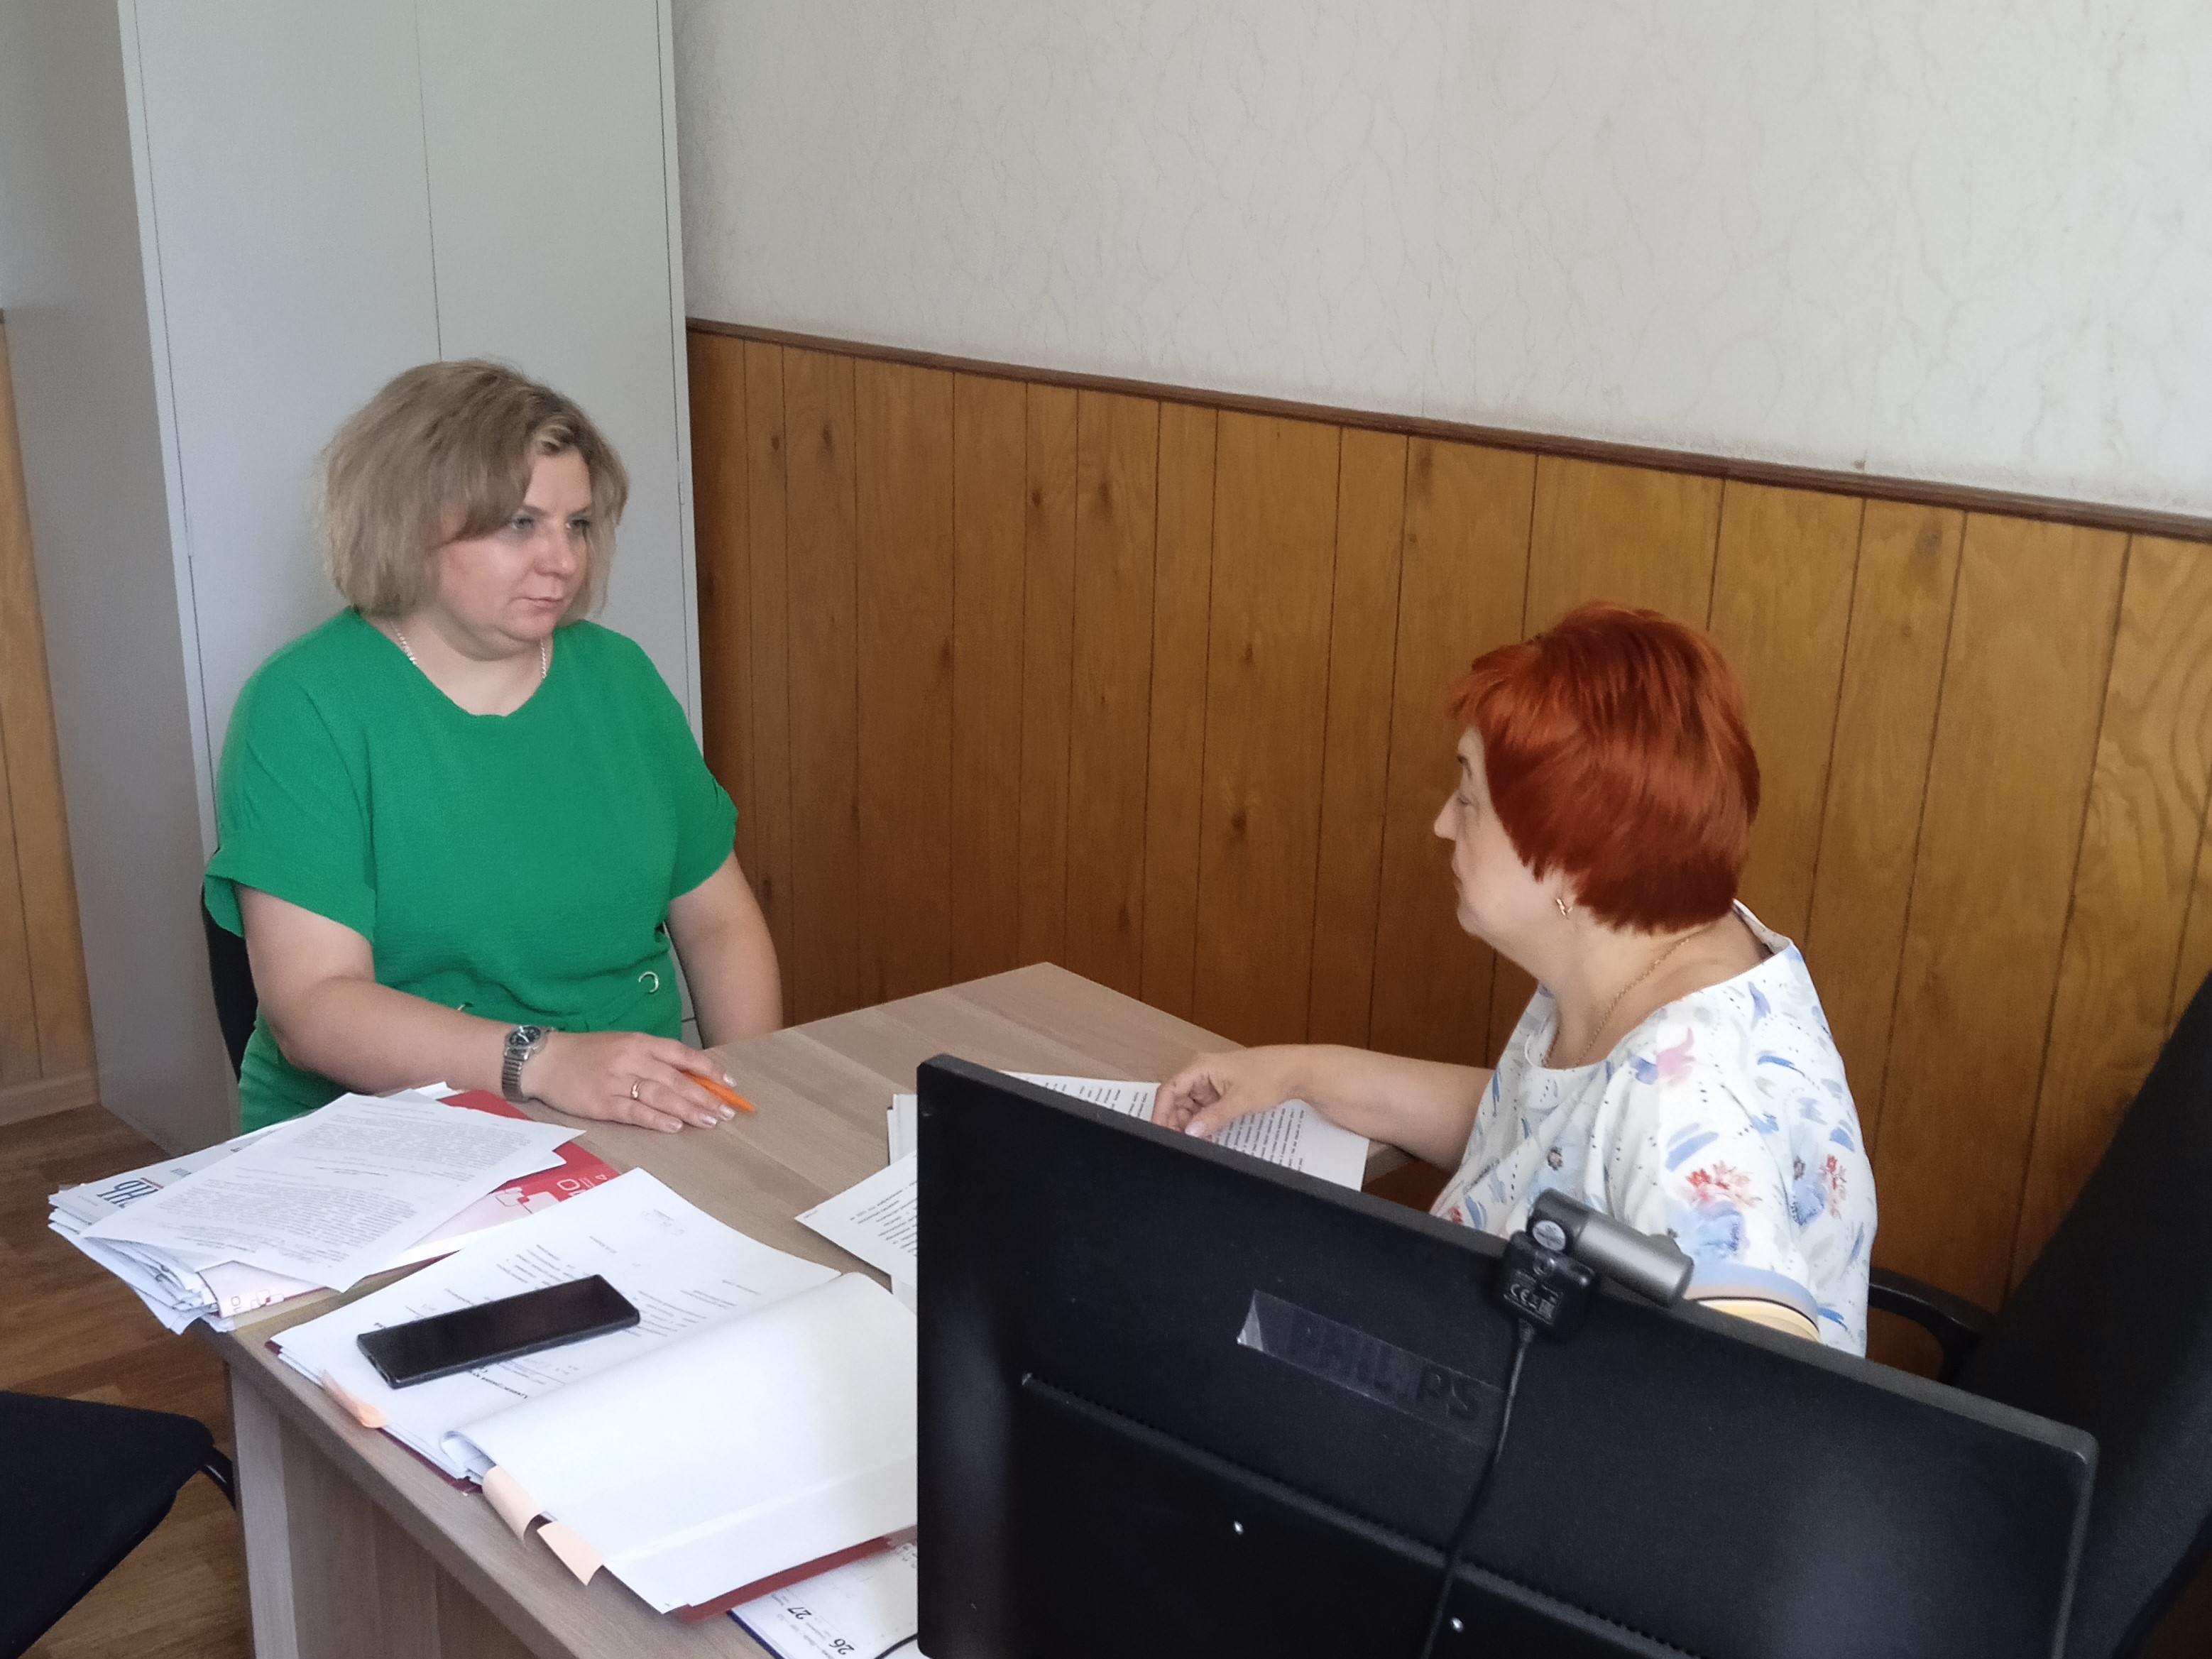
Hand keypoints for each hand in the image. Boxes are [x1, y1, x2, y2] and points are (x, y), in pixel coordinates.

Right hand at [522, 1030, 738, 1132]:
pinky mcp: (601, 1103)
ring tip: (710, 1121)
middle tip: (727, 1112)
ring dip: (688, 1110)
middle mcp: (631, 1059)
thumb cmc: (587, 1053)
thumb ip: (653, 1059)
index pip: (682, 1054)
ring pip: (660, 1096)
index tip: (730, 1084)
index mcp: (639, 1042)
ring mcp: (615, 1081)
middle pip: (676, 1079)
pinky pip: (634, 1112)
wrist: (544, 1059)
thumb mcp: (622, 1045)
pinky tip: (675, 1127)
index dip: (709, 1069)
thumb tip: (690, 1077)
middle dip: (705, 1096)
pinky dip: (656, 1120)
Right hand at [1154, 1046, 1308, 1139]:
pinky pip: (1202, 1109)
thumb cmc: (1269, 1076)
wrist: (1295, 1072)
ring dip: (1190, 1125)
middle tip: (1179, 1145)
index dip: (1160, 1113)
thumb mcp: (1239, 1101)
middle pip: (1176, 1099)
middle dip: (1176, 1122)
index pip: (1169, 1089)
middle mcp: (1201, 1072)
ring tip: (1195, 1143)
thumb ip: (1212, 1118)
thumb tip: (1190, 1133)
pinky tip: (1206, 1136)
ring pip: (1188, 1107)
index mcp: (1200, 1066)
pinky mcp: (1219, 1091)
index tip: (1159, 1134)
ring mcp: (1210, 1082)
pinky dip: (1202, 1123)